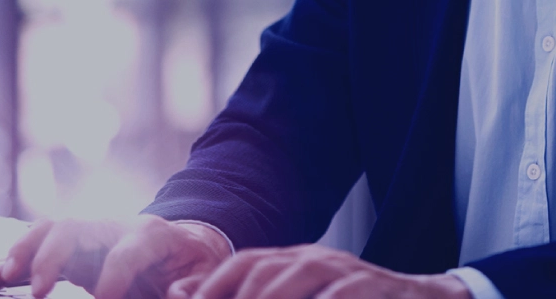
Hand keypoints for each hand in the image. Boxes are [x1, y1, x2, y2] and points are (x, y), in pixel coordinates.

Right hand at [0, 215, 231, 297]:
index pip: (125, 252)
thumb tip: (178, 293)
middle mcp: (113, 226)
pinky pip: (37, 246)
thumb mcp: (205, 270)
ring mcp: (89, 233)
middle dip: (52, 257)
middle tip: (40, 293)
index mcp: (149, 234)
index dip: (113, 278)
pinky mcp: (73, 247)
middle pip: (74, 227)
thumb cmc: (193, 262)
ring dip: (23, 251)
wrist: (183, 242)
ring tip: (2, 278)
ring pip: (48, 229)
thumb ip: (194, 283)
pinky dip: (13, 261)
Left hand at [165, 244, 470, 298]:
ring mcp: (349, 273)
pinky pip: (342, 296)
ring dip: (269, 298)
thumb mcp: (303, 297)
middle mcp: (318, 261)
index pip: (244, 264)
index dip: (214, 286)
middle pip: (265, 272)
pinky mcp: (375, 290)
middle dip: (235, 297)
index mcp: (296, 261)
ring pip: (298, 278)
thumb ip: (249, 293)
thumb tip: (180, 291)